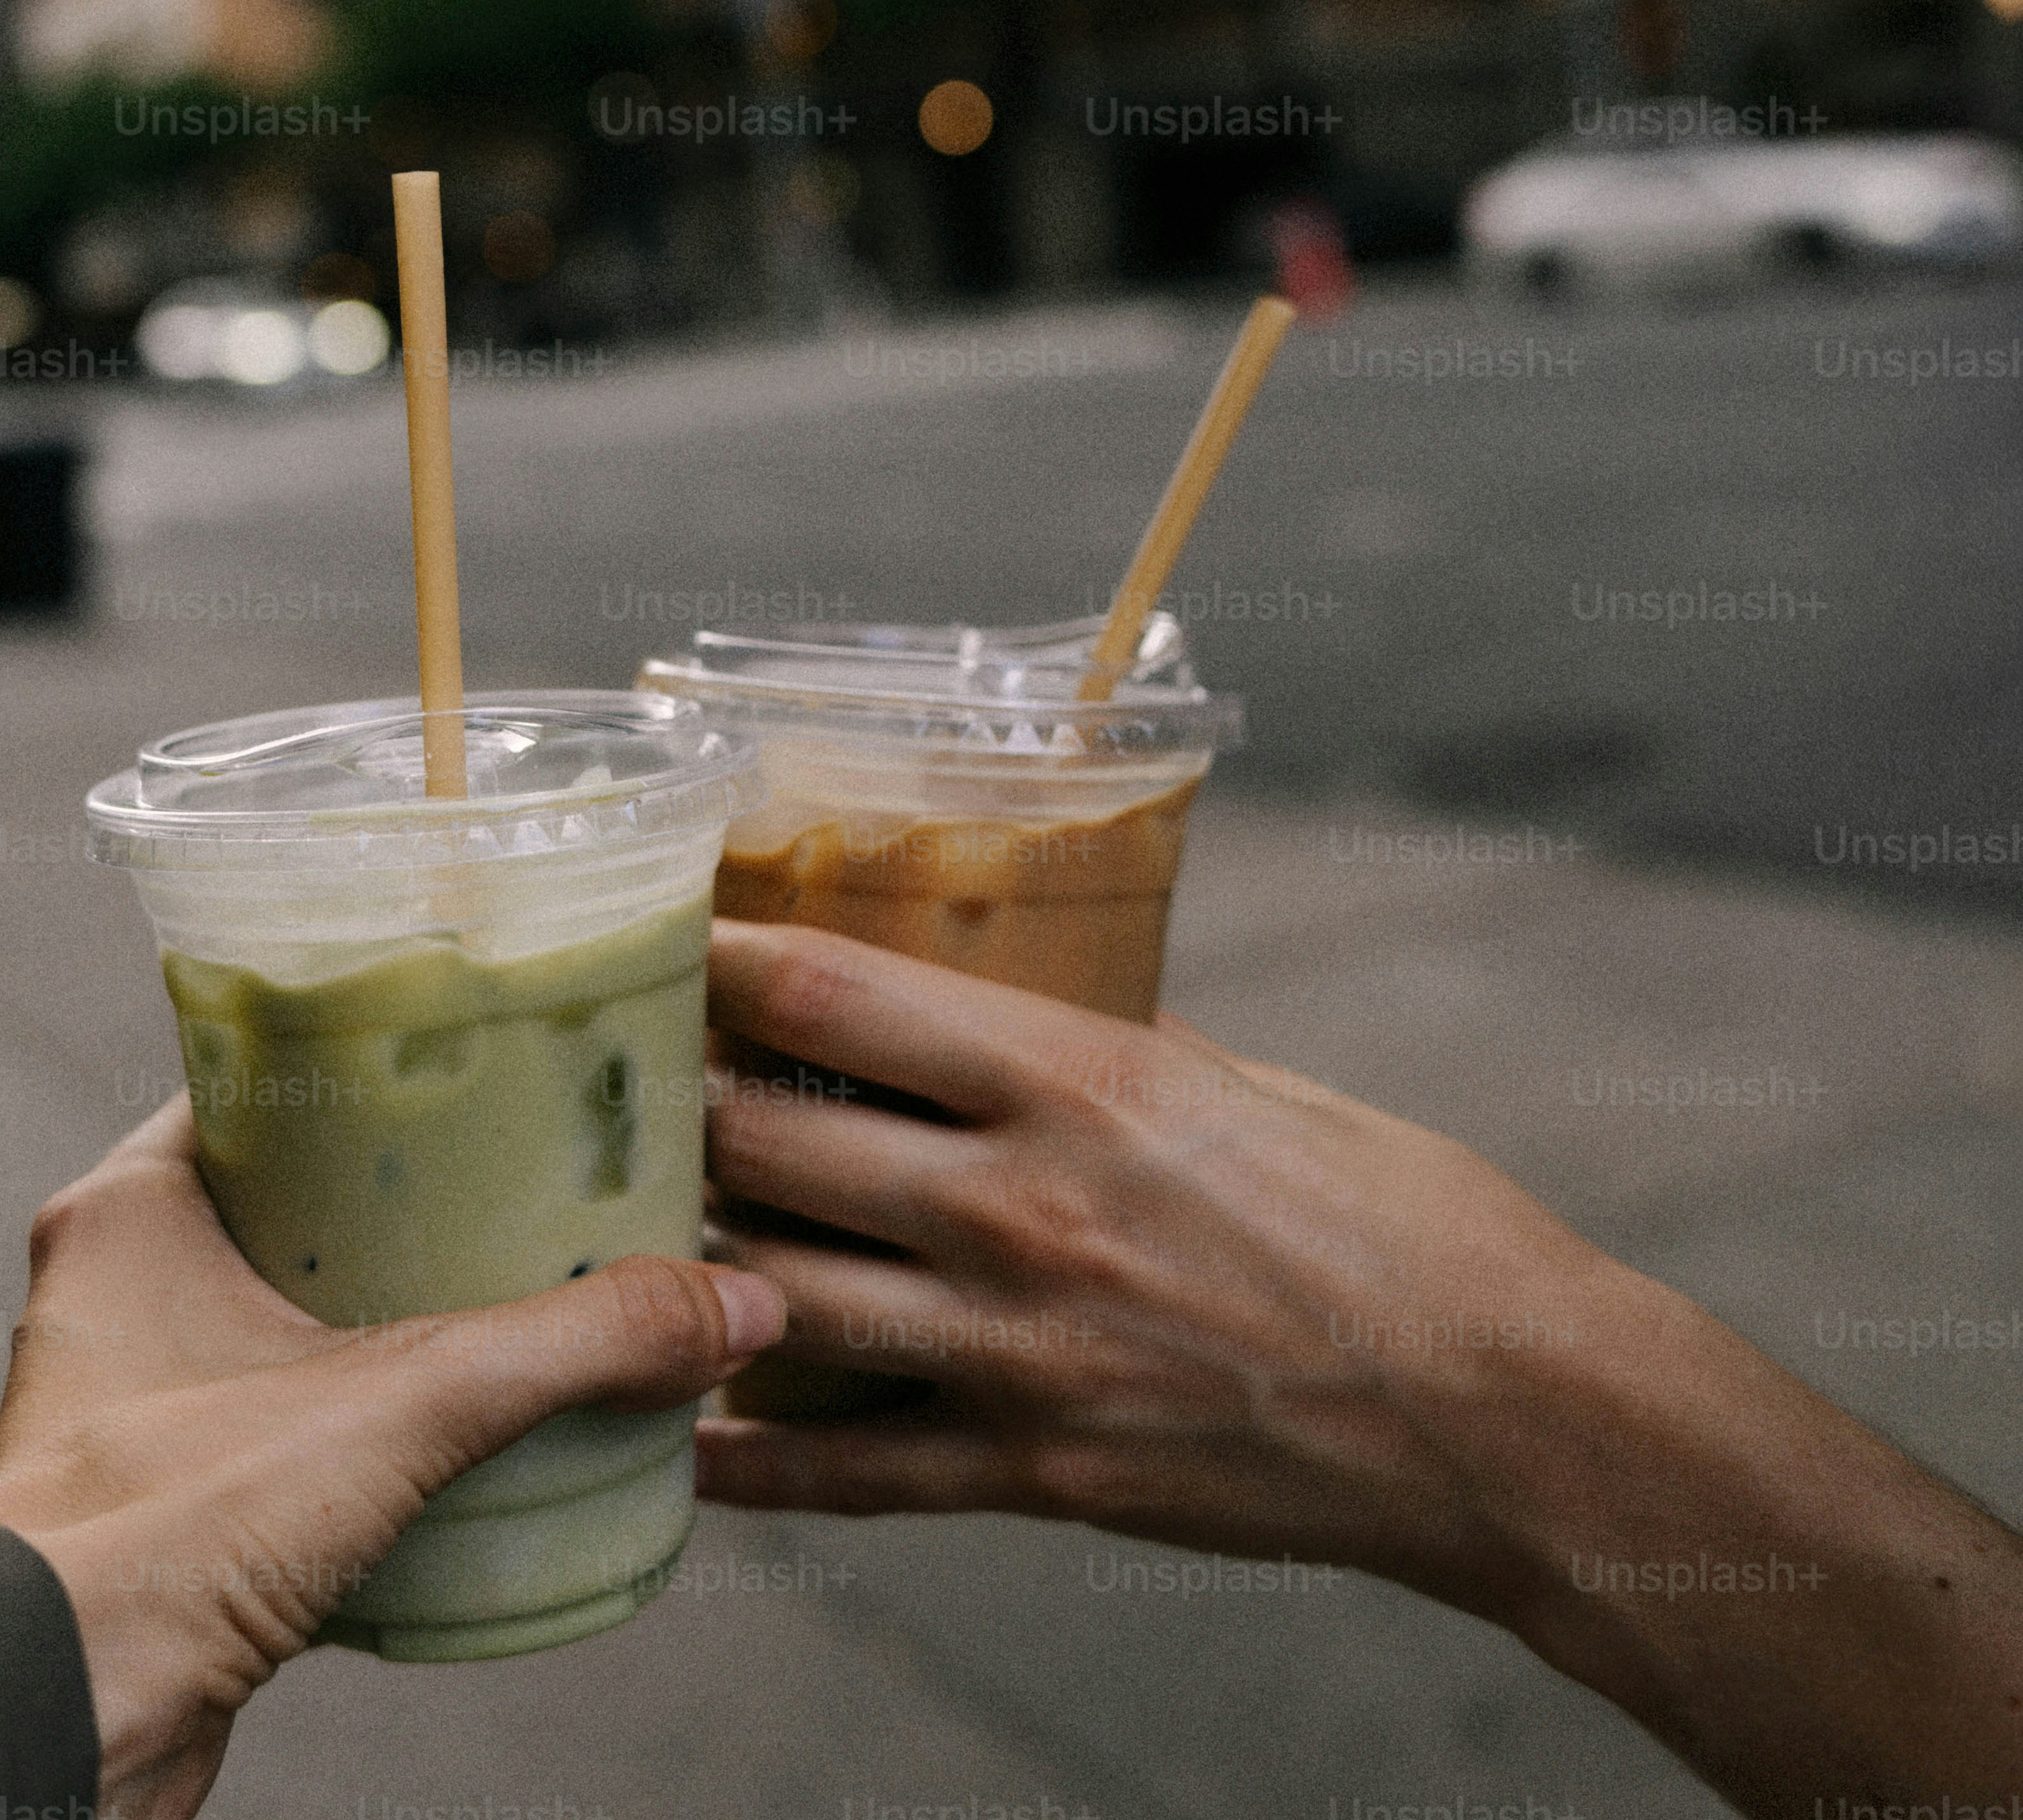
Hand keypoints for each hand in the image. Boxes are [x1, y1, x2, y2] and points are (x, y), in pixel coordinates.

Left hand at [0, 1100, 783, 1819]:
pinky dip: (385, 1423)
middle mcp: (127, 1294)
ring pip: (304, 1318)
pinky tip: (472, 1430)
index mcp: (132, 1213)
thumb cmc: (147, 1540)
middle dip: (419, 1194)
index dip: (372, 1060)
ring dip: (407, 1312)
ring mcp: (154, 1402)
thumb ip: (577, 1344)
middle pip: (303, 1197)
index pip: (264, 1080)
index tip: (473, 1054)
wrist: (54, 1729)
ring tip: (526, 1290)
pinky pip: (305, 1426)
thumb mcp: (406, 1400)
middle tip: (530, 1169)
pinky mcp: (192, 1505)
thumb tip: (725, 1303)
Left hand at [702, 918, 1617, 1586]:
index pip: (841, 993)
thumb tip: (1010, 1023)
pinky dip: (752, 1459)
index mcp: (1082, 1082)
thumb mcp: (1250, 1084)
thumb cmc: (1401, 1220)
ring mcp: (1023, 1350)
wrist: (1503, 1408)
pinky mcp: (1042, 1472)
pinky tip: (688, 1434)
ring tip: (636, 1233)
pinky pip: (852, 1472)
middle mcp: (1026, 1208)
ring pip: (777, 1299)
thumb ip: (1111, 1055)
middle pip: (769, 1141)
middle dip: (682, 1107)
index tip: (674, 934)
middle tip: (631, 1086)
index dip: (728, 955)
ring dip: (693, 1263)